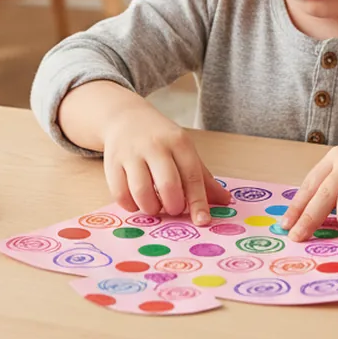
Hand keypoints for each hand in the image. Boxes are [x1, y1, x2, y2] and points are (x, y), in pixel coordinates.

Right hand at [100, 102, 230, 224]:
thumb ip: (203, 177)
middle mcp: (155, 146)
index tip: (202, 221)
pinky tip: (136, 202)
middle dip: (174, 206)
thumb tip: (226, 201)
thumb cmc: (161, 139)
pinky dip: (130, 206)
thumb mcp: (184, 150)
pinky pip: (120, 193)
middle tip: (174, 209)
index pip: (192, 176)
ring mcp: (131, 153)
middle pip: (168, 185)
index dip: (199, 202)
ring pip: (141, 192)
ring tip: (155, 207)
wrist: (125, 117)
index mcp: (179, 142)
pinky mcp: (111, 162)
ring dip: (151, 208)